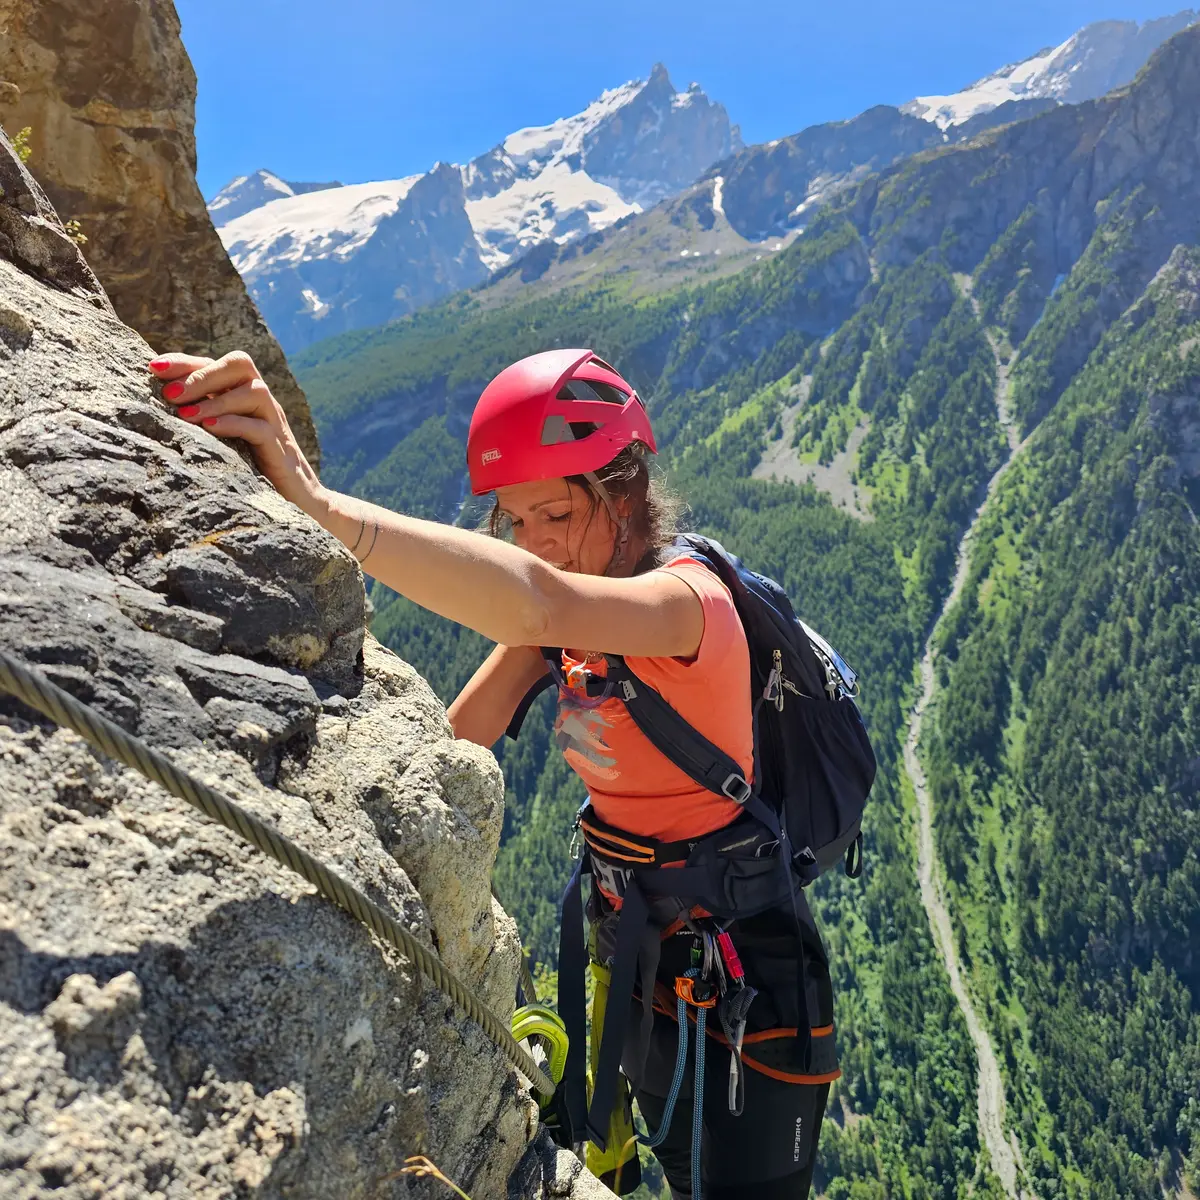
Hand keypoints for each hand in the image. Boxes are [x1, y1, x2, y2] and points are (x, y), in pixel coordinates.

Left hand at [149, 351, 324, 517]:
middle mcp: (262, 401)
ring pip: (253, 391)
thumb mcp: (223, 436)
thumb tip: (158, 404)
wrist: (297, 498)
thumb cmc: (252, 466)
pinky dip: (233, 424)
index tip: (153, 367)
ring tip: (185, 415)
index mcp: (244, 395)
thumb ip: (201, 415)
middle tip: (170, 394)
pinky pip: (260, 427)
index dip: (186, 361)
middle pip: (240, 365)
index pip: (217, 363)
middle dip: (201, 374)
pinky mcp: (280, 449)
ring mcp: (274, 423)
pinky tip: (209, 429)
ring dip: (215, 400)